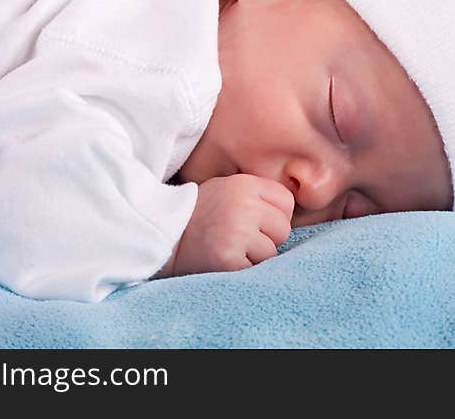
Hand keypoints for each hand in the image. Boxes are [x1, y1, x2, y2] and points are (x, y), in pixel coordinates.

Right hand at [166, 174, 294, 276]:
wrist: (164, 232)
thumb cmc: (200, 212)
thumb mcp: (228, 188)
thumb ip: (258, 195)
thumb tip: (291, 214)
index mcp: (246, 184)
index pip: (287, 203)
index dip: (275, 215)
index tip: (256, 220)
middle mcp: (244, 206)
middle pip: (283, 229)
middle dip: (268, 237)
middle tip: (241, 237)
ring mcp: (237, 232)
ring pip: (271, 253)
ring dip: (255, 256)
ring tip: (230, 247)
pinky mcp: (228, 258)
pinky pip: (255, 269)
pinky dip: (243, 269)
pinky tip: (225, 258)